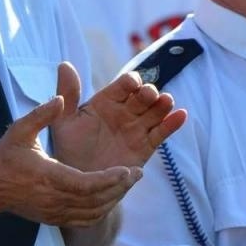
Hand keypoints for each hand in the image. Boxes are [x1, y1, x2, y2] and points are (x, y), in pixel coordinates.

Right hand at [0, 83, 146, 228]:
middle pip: (95, 200)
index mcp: (48, 177)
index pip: (86, 184)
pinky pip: (84, 220)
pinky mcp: (54, 219)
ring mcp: (54, 212)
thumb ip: (41, 114)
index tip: (127, 169)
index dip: (110, 179)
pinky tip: (111, 197)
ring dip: (113, 199)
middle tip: (137, 173)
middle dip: (119, 188)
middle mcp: (53, 199)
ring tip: (128, 182)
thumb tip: (60, 99)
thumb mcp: (19, 131)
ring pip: (93, 213)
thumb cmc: (4, 157)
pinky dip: (101, 210)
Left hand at [51, 62, 186, 172]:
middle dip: (148, 92)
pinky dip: (173, 123)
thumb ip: (68, 94)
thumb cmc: (69, 148)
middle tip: (149, 94)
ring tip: (166, 101)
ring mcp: (136, 129)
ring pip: (155, 112)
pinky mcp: (145, 147)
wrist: (79, 181)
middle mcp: (124, 112)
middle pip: (143, 96)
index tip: (131, 84)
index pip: (123, 85)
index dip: (130, 81)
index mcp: (107, 101)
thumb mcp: (64, 121)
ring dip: (162, 105)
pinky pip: (161, 133)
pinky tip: (181, 115)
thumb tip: (64, 64)